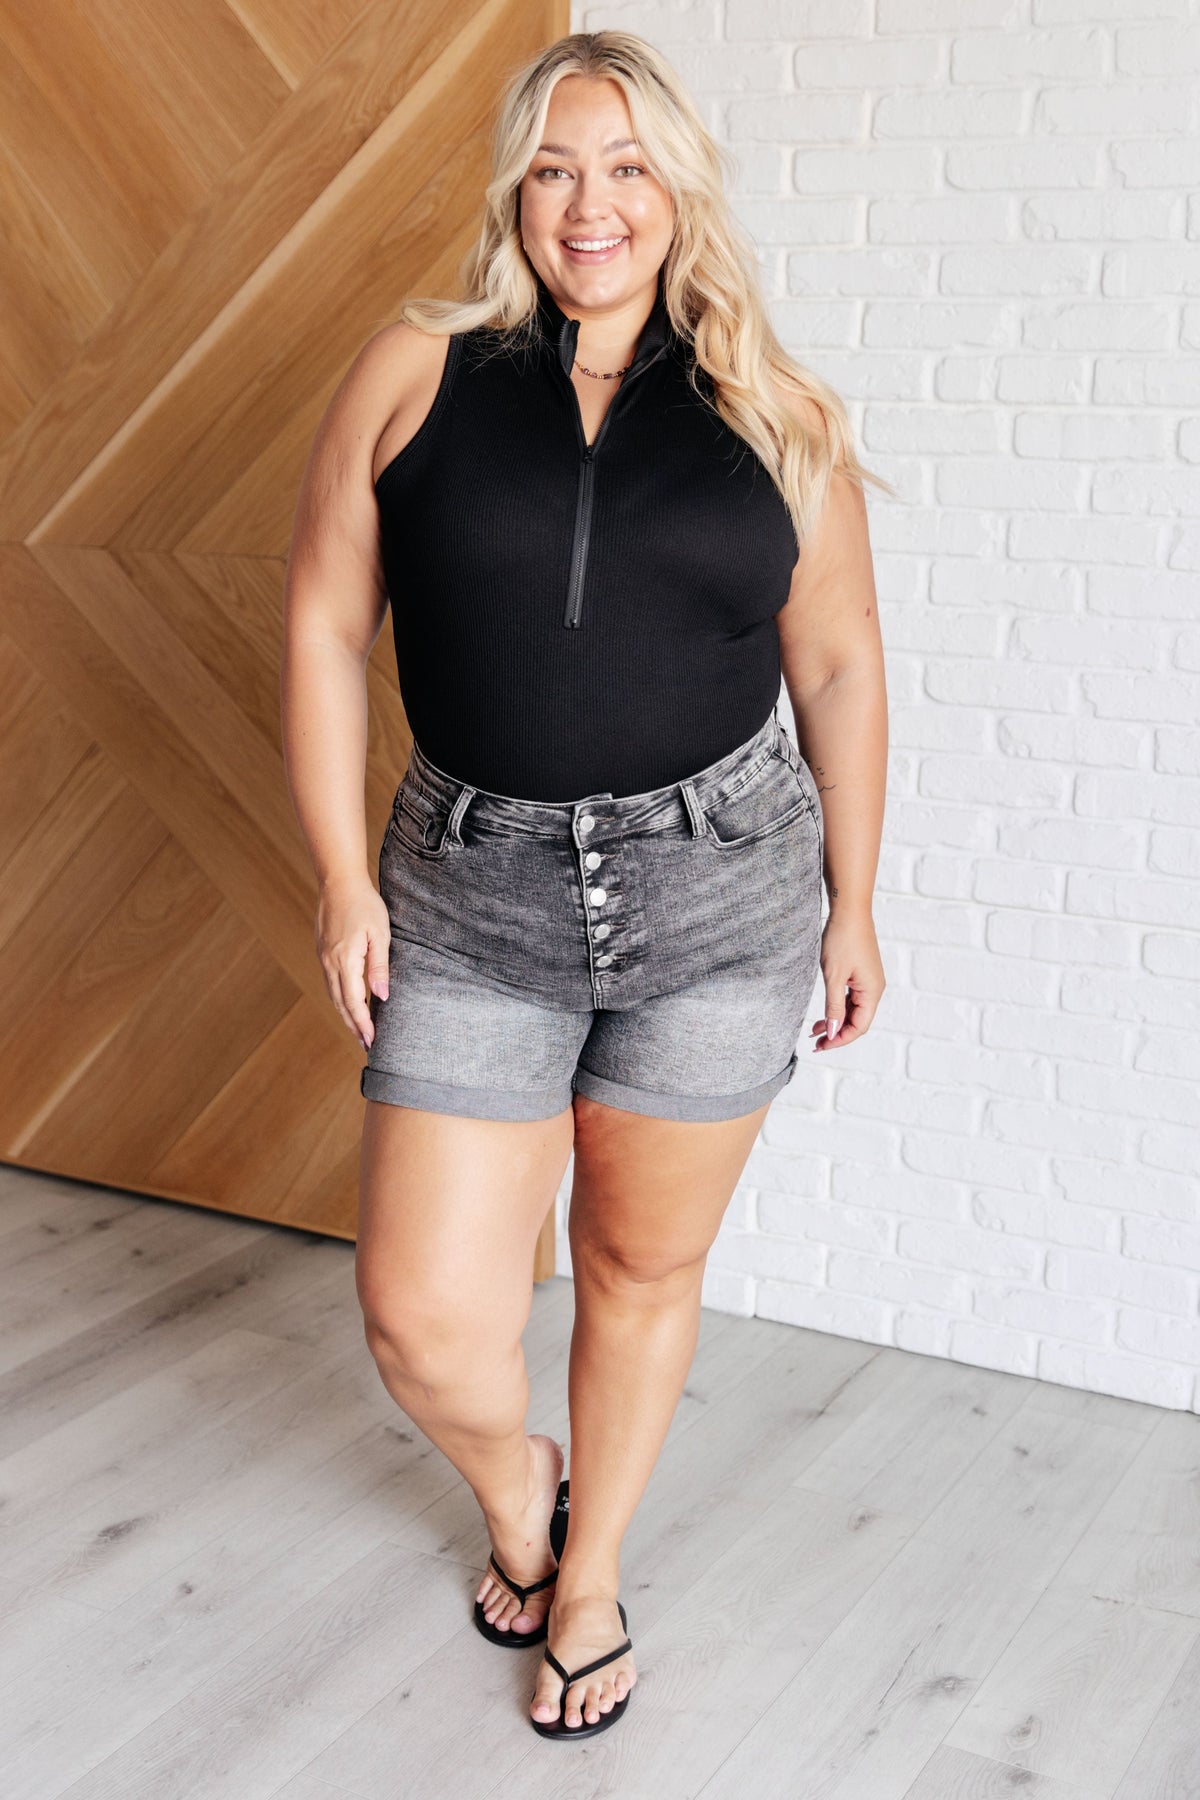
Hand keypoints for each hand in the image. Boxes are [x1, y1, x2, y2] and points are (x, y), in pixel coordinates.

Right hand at [315, 873, 391, 1051]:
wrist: (338, 882)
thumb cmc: (364, 905)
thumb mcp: (380, 934)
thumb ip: (379, 967)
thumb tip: (382, 996)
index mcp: (345, 961)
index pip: (354, 1002)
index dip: (363, 1024)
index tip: (373, 1041)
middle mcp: (330, 963)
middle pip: (340, 1004)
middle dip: (353, 1026)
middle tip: (367, 1046)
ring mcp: (323, 958)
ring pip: (333, 995)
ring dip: (346, 1015)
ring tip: (359, 1030)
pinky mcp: (323, 952)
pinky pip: (330, 983)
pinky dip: (340, 998)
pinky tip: (350, 1003)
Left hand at [811, 907, 884, 1052]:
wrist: (849, 910)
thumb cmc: (842, 939)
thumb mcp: (833, 976)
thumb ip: (834, 1006)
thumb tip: (834, 1032)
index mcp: (872, 991)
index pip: (859, 1026)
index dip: (840, 1039)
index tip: (821, 1046)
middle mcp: (874, 988)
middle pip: (858, 1021)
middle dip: (837, 1033)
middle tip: (815, 1042)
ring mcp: (869, 980)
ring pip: (854, 1010)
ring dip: (836, 1020)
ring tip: (815, 1029)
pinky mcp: (861, 973)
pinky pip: (852, 997)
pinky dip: (839, 1006)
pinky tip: (826, 1012)